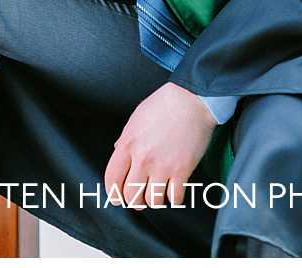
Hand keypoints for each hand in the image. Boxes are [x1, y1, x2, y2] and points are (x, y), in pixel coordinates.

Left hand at [104, 82, 215, 209]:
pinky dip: (173, 199)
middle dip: (133, 201)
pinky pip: (174, 198)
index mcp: (128, 144)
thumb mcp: (135, 120)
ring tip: (157, 194)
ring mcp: (162, 166)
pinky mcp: (182, 171)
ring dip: (154, 201)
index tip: (117, 197)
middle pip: (131, 195)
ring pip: (152, 201)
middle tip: (138, 199)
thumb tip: (118, 151)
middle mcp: (142, 158)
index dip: (113, 193)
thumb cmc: (163, 106)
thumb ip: (125, 139)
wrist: (190, 101)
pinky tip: (173, 191)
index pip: (112, 178)